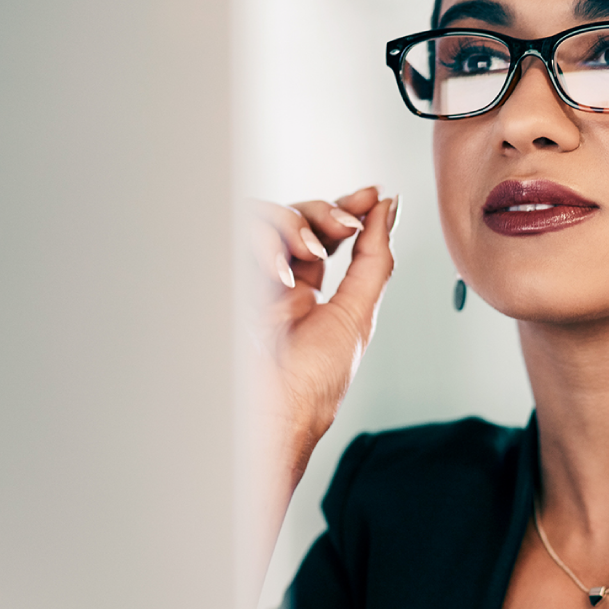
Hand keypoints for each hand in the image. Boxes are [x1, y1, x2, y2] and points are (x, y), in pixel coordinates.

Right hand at [243, 188, 397, 557]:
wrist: (272, 413)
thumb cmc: (312, 383)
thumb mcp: (357, 314)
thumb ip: (374, 260)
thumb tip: (388, 210)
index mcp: (306, 294)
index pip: (323, 235)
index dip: (346, 208)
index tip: (372, 194)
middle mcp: (274, 282)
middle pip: (296, 218)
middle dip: (325, 212)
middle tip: (348, 223)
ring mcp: (246, 278)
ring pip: (264, 216)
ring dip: (295, 225)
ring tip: (314, 253)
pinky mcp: (221, 275)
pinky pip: (237, 231)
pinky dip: (264, 241)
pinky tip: (281, 272)